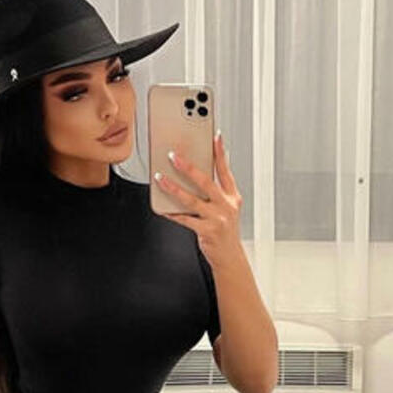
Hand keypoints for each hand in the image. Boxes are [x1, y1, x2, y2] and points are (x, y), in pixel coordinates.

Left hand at [154, 130, 242, 269]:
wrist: (230, 257)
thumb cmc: (224, 230)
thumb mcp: (227, 208)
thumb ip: (217, 190)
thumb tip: (198, 171)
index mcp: (232, 197)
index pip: (225, 170)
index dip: (220, 153)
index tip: (214, 136)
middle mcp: (226, 205)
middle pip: (205, 181)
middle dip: (188, 167)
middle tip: (172, 155)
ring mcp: (217, 219)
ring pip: (191, 199)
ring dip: (173, 188)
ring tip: (160, 178)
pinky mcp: (207, 231)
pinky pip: (185, 219)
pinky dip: (172, 213)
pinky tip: (162, 207)